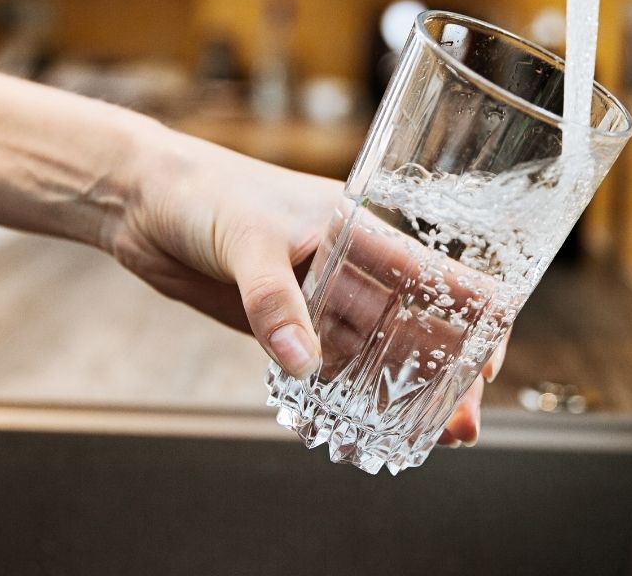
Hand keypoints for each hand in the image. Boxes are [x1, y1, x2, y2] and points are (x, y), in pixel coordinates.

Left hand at [105, 128, 500, 444]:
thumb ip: (274, 300)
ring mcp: (315, 297)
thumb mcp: (247, 239)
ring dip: (397, 394)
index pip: (434, 274)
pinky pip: (320, 364)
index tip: (489, 363)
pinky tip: (358, 427)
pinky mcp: (279, 323)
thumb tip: (306, 364)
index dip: (471, 317)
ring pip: (371, 352)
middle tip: (461, 426)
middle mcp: (347, 266)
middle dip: (441, 375)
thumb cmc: (203, 193)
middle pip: (410, 326)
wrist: (142, 199)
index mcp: (358, 229)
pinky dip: (340, 395)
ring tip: (425, 438)